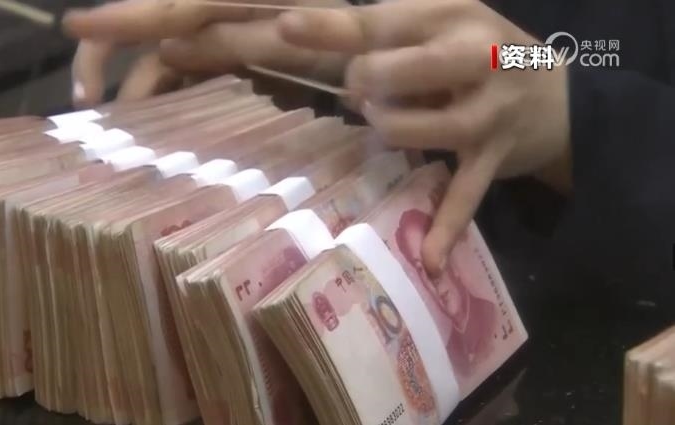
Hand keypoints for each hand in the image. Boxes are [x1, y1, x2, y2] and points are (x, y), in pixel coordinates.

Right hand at [63, 0, 350, 105]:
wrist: (380, 43)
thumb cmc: (349, 31)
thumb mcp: (298, 34)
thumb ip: (232, 38)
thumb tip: (165, 45)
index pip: (165, 7)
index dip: (117, 18)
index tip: (72, 27)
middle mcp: (215, 5)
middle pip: (145, 23)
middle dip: (108, 57)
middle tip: (85, 102)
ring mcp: (218, 26)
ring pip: (159, 51)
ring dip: (138, 85)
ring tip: (122, 127)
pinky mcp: (225, 47)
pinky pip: (183, 66)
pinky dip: (167, 89)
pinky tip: (153, 118)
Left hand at [275, 0, 571, 275]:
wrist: (564, 99)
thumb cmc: (479, 53)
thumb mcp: (442, 22)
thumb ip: (383, 28)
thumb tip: (304, 31)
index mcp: (456, 16)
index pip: (385, 20)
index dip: (333, 28)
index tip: (287, 26)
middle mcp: (478, 60)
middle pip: (404, 70)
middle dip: (366, 81)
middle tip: (359, 90)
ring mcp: (488, 113)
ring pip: (422, 130)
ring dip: (390, 129)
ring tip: (384, 121)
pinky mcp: (493, 159)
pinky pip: (466, 195)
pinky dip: (448, 228)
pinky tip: (430, 262)